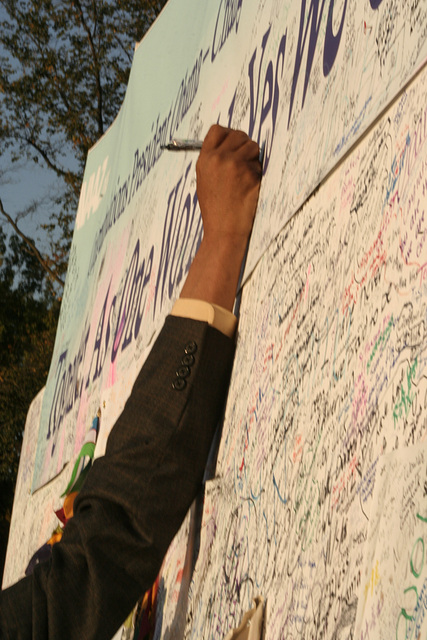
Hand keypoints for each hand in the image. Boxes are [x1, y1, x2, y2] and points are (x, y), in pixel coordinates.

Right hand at [179, 125, 261, 310]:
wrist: (224, 231)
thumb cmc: (216, 209)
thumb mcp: (206, 180)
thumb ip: (214, 159)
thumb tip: (232, 142)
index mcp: (204, 159)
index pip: (217, 130)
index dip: (229, 135)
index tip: (235, 144)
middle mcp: (218, 158)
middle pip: (238, 135)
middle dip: (244, 147)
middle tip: (244, 164)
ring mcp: (234, 165)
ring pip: (252, 146)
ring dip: (254, 159)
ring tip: (245, 178)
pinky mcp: (249, 174)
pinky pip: (260, 164)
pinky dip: (258, 174)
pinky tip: (250, 188)